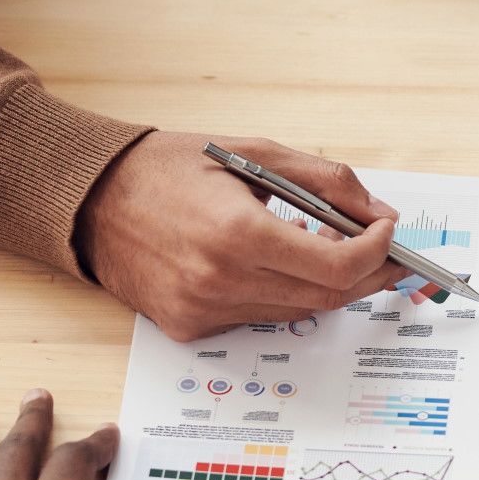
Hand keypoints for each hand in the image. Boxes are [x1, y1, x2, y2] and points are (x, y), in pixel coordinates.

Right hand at [77, 131, 407, 341]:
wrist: (90, 198)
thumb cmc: (170, 167)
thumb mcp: (255, 152)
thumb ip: (326, 182)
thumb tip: (378, 213)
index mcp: (237, 233)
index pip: (337, 267)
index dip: (377, 253)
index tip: (388, 232)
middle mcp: (219, 282)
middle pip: (326, 297)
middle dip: (367, 274)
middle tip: (384, 251)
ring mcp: (202, 312)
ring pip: (297, 312)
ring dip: (326, 284)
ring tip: (331, 248)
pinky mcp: (189, 328)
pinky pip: (258, 318)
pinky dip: (282, 293)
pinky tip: (278, 263)